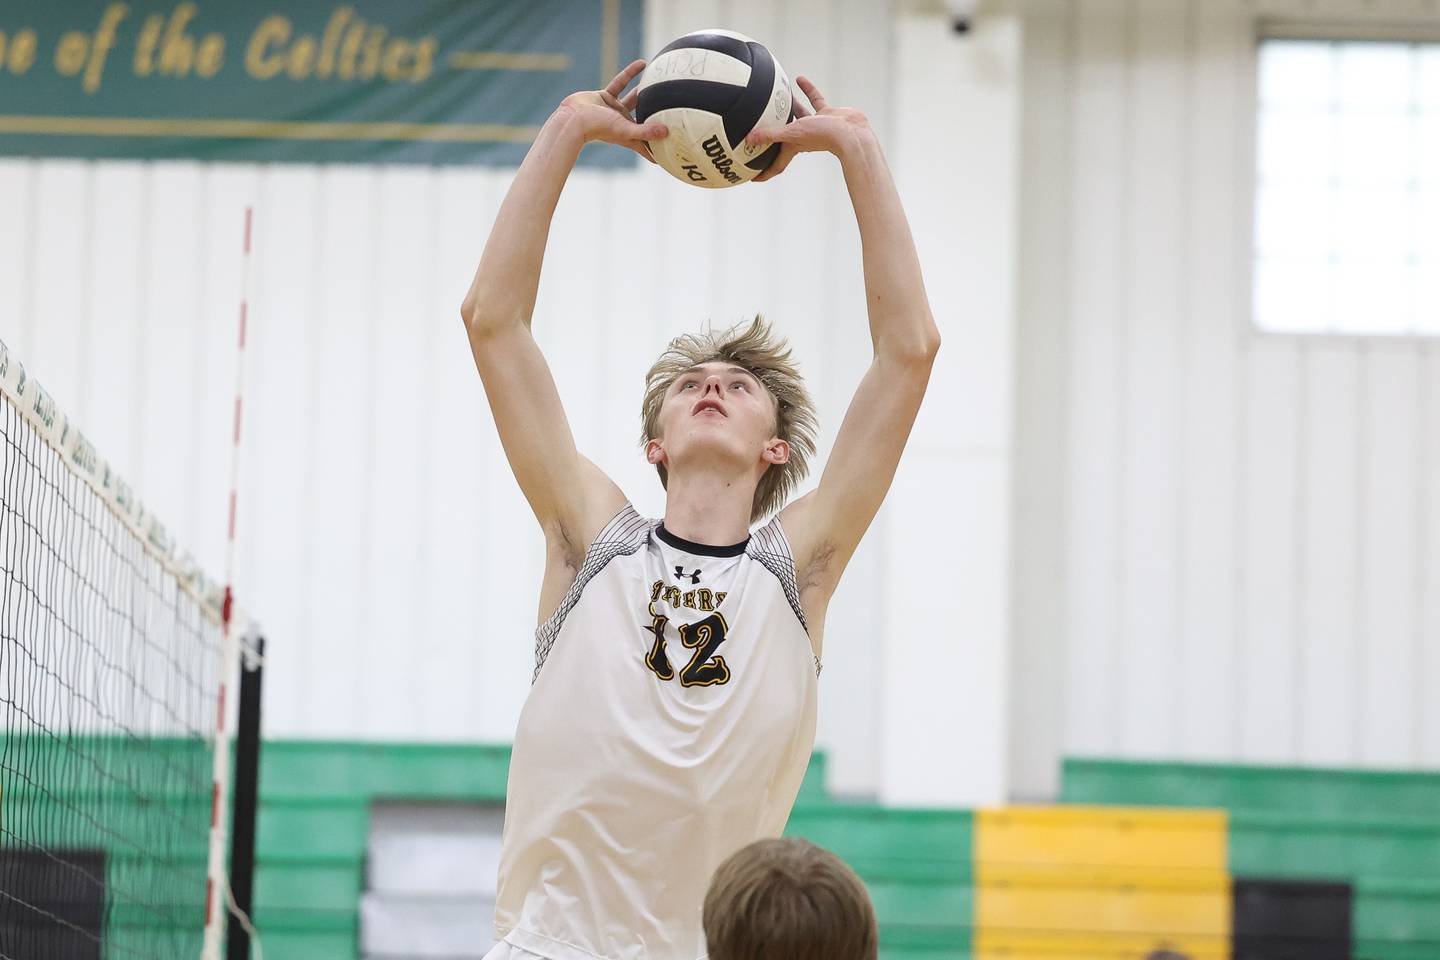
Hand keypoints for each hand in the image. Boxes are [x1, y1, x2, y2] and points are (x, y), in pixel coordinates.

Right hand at [558, 59, 668, 162]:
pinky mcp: (605, 97)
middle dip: (656, 120)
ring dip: (645, 92)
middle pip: (644, 122)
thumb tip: (667, 132)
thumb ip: (646, 131)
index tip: (675, 150)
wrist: (572, 118)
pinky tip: (643, 63)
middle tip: (674, 114)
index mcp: (629, 136)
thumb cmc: (598, 128)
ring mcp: (614, 110)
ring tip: (660, 84)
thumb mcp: (625, 130)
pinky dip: (631, 73)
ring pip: (634, 99)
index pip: (647, 146)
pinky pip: (621, 82)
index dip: (659, 149)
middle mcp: (623, 124)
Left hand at [743, 76, 870, 181]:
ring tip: (777, 95)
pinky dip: (807, 90)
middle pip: (784, 138)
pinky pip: (814, 99)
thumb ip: (770, 134)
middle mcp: (803, 137)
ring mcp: (816, 125)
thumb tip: (748, 139)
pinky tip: (799, 79)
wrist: (852, 131)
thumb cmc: (824, 136)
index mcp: (794, 147)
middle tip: (759, 130)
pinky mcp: (827, 114)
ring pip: (798, 115)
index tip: (753, 178)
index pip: (776, 164)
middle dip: (772, 136)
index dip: (765, 172)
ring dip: (789, 106)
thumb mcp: (792, 133)